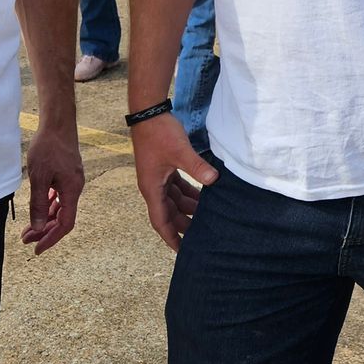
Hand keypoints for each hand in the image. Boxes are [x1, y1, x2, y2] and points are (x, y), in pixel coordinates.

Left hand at [20, 127, 84, 253]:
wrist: (58, 123)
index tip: (36, 249)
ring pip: (60, 207)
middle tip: (26, 240)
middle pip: (62, 218)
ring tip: (29, 228)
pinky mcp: (67, 174)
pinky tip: (39, 208)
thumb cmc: (48, 147)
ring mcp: (72, 180)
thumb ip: (38, 204)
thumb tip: (37, 228)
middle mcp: (76, 188)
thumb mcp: (39, 177)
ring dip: (45, 219)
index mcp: (72, 191)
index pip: (65, 224)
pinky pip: (60, 196)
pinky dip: (49, 206)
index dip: (51, 238)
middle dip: (45, 231)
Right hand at [130, 114, 215, 252]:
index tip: (182, 251)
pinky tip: (203, 195)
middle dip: (184, 225)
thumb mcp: (180, 152)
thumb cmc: (159, 133)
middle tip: (203, 235)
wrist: (148, 113)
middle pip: (169, 213)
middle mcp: (153, 187)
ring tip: (208, 216)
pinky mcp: (165, 168)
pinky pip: (177, 187)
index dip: (171, 237)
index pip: (161, 222)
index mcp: (152, 189)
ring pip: (174, 200)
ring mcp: (158, 177)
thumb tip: (214, 181)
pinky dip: (188, 193)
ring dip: (188, 208)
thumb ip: (196, 167)